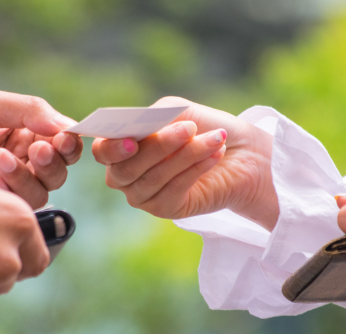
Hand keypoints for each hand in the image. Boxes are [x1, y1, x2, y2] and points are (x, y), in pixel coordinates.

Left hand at [0, 87, 83, 208]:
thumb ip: (23, 109)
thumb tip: (65, 124)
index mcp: (18, 131)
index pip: (59, 139)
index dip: (66, 141)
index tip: (58, 138)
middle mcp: (17, 161)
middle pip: (57, 169)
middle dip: (49, 161)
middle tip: (31, 152)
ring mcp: (4, 190)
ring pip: (42, 192)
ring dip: (26, 178)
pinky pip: (18, 212)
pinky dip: (9, 197)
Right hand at [91, 97, 278, 230]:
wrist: (242, 154)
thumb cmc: (205, 128)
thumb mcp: (179, 111)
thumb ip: (157, 115)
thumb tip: (145, 130)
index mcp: (122, 146)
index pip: (103, 151)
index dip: (113, 148)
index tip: (133, 140)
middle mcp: (126, 174)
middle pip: (126, 168)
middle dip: (158, 146)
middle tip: (188, 128)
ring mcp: (142, 195)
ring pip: (153, 178)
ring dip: (185, 155)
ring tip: (214, 138)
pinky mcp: (165, 209)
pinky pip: (173, 190)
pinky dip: (195, 169)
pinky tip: (215, 154)